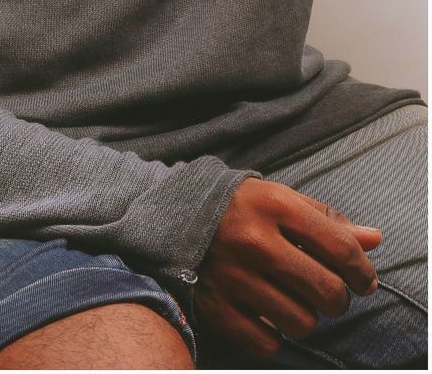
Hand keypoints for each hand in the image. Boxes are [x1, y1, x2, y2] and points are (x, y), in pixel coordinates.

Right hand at [195, 177, 381, 359]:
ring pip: (302, 322)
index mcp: (273, 204)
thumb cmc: (236, 207)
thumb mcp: (278, 199)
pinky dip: (272, 334)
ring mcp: (232, 275)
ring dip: (303, 316)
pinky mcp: (215, 306)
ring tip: (288, 299)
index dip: (363, 272)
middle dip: (336, 298)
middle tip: (324, 292)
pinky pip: (268, 343)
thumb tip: (375, 240)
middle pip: (328, 292)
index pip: (341, 248)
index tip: (363, 281)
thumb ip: (326, 220)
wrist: (169, 213)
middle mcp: (254, 240)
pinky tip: (264, 312)